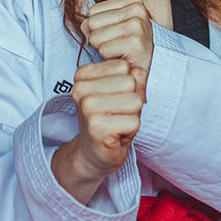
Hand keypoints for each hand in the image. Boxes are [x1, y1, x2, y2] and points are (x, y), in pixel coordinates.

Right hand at [71, 58, 143, 177]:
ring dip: (132, 115)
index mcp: (83, 74)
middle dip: (132, 100)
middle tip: (118, 114)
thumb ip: (133, 78)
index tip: (114, 99)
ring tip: (118, 123)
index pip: (124, 66)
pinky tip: (117, 135)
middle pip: (130, 82)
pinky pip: (134, 121)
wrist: (93, 154)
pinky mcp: (96, 127)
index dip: (128, 85)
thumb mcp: (122, 93)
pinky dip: (131, 130)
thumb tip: (139, 71)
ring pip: (135, 101)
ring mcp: (87, 107)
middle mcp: (81, 88)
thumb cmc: (110, 120)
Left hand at [80, 0, 152, 102]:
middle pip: (91, 22)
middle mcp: (137, 9)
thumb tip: (84, 25)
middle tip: (116, 44)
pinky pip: (103, 50)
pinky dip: (109, 58)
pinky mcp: (135, 43)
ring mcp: (137, 25)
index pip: (92, 11)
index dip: (99, 27)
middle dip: (99, 37)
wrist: (152, 67)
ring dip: (103, 48)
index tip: (116, 34)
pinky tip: (123, 57)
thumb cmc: (130, 45)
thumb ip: (95, 18)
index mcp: (132, 0)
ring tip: (120, 50)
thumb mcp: (115, 24)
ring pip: (94, 37)